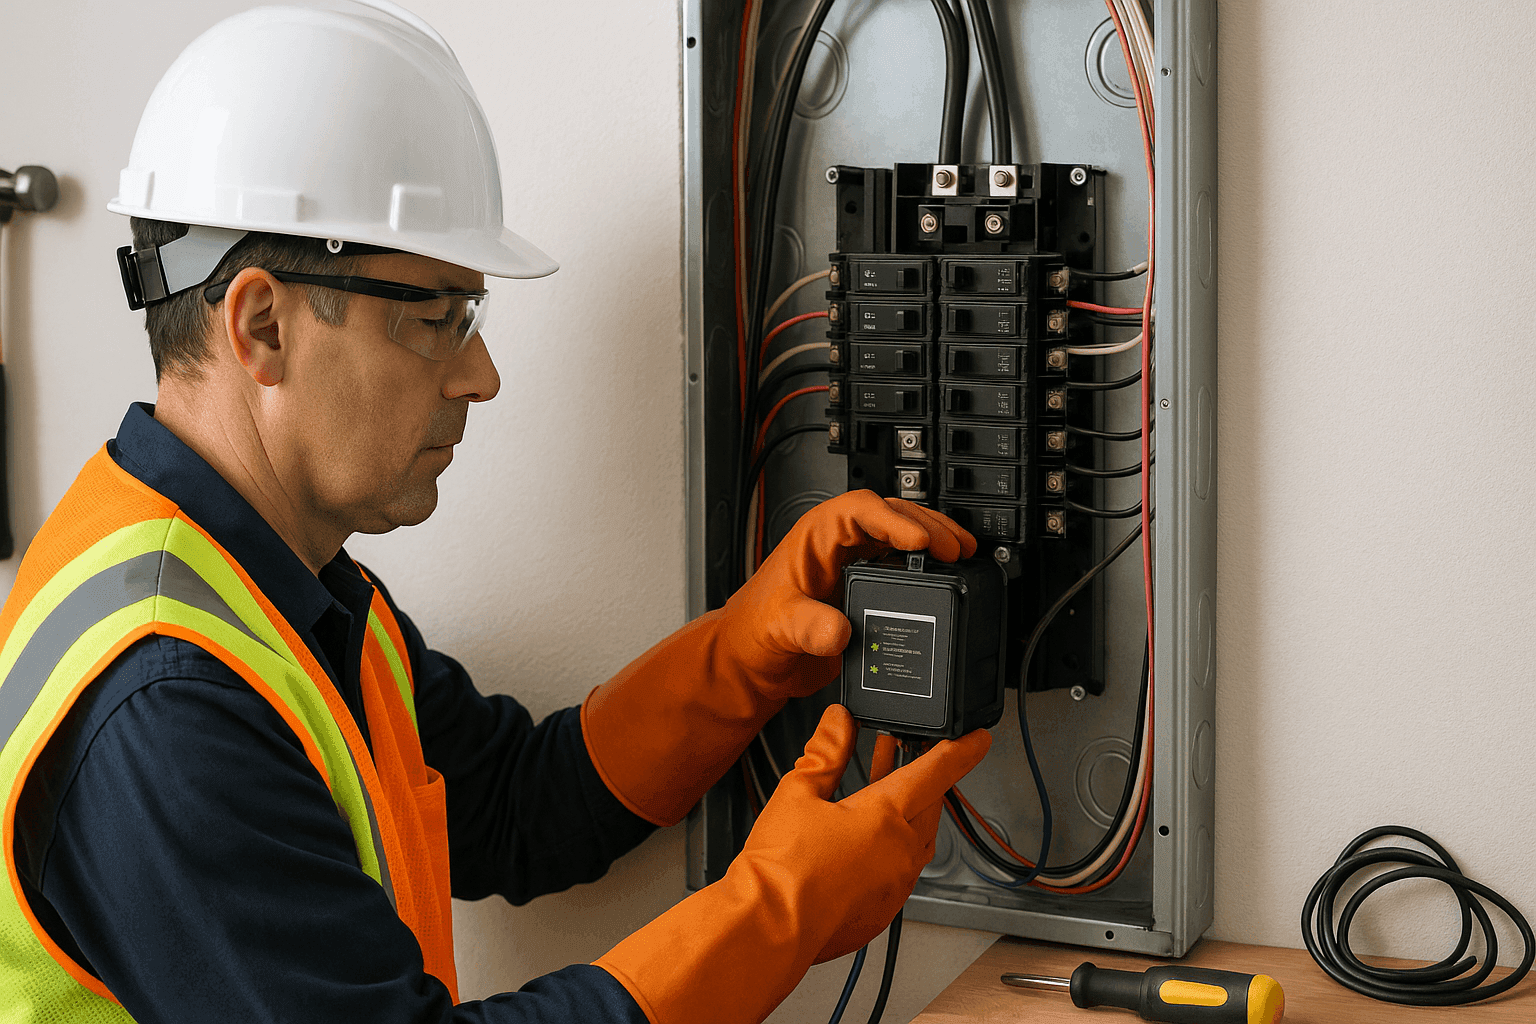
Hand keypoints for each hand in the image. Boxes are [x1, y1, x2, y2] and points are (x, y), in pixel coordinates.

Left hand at [580, 493, 974, 828]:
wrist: (753, 662)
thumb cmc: (754, 633)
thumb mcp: (779, 627)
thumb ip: (808, 627)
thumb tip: (839, 630)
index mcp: (815, 537)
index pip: (860, 511)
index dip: (893, 520)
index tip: (920, 539)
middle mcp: (838, 544)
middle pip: (890, 516)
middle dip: (928, 526)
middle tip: (957, 546)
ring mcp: (855, 564)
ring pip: (901, 536)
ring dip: (934, 541)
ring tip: (964, 555)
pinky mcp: (868, 588)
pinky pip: (904, 565)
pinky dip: (929, 568)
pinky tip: (948, 578)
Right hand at [741, 705, 990, 963]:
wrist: (766, 927)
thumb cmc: (780, 867)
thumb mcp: (799, 792)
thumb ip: (826, 751)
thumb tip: (839, 721)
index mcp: (885, 816)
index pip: (936, 772)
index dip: (961, 751)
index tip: (978, 739)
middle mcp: (900, 853)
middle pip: (928, 805)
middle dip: (921, 778)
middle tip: (907, 754)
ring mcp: (894, 887)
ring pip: (916, 841)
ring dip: (906, 813)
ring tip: (881, 793)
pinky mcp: (881, 913)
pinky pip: (899, 874)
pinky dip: (890, 851)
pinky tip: (863, 845)